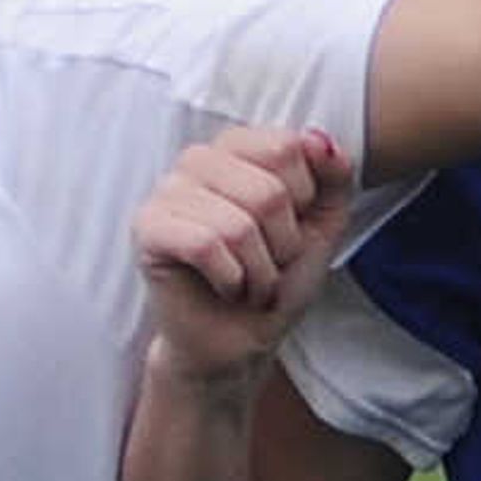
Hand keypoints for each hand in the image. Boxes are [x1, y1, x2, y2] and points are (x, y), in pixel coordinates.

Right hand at [133, 126, 356, 390]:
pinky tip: (226, 288)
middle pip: (268, 192)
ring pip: (239, 226)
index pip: (286, 147)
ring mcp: (167, 191)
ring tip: (249, 282)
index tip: (290, 227)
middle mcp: (198, 160)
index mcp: (238, 148)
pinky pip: (205, 245)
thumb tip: (320, 140)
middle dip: (283, 245)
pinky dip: (231, 279)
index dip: (304, 199)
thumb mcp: (323, 225)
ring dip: (259, 272)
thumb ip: (333, 177)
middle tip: (269, 264)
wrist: (240, 340)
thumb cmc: (276, 279)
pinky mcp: (148, 229)